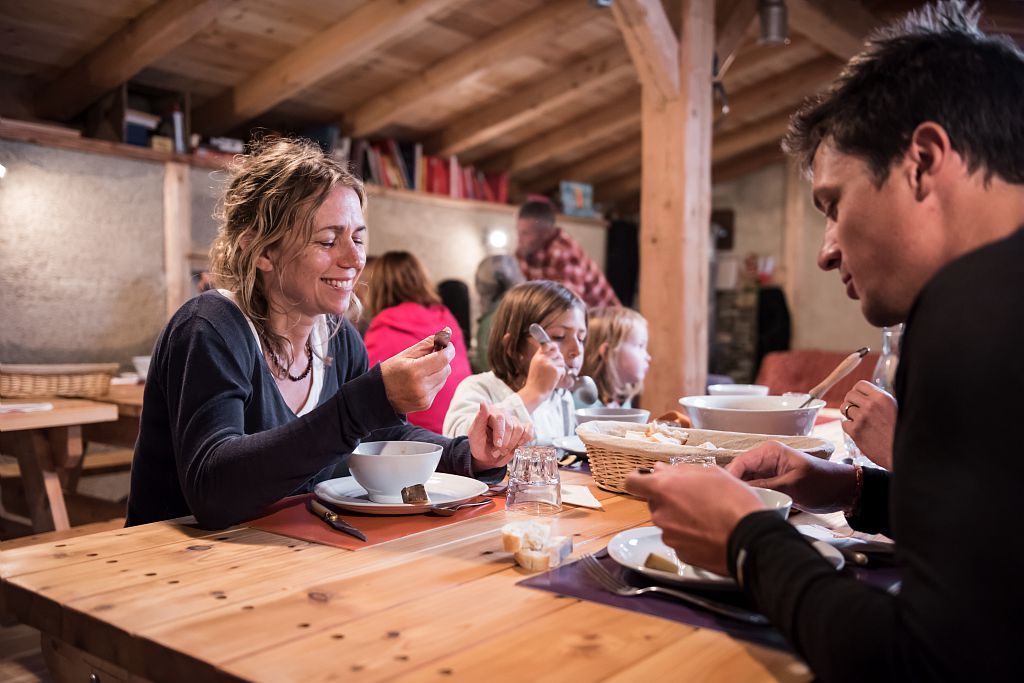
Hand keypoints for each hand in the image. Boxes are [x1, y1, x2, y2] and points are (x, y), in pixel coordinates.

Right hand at [379, 329, 454, 413]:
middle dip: (442, 360)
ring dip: (438, 371)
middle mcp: (421, 387)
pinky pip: (438, 388)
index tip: (446, 344)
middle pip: (446, 368)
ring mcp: (424, 398)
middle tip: (429, 357)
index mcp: (415, 371)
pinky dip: (433, 382)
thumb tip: (448, 331)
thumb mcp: (407, 353)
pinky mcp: (426, 404)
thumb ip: (429, 342)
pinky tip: (419, 382)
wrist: (378, 395)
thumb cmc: (392, 370)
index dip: (449, 349)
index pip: (444, 358)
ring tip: (421, 371)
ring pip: (444, 378)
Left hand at [467, 402, 532, 470]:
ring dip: (512, 444)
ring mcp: (514, 421)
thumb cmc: (479, 443)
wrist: (485, 455)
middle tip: (496, 452)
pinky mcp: (522, 428)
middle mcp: (504, 414)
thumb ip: (479, 418)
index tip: (497, 445)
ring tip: (503, 451)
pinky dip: (525, 440)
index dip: (500, 433)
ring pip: (520, 430)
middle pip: (511, 426)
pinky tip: (517, 445)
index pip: (500, 419)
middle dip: (505, 443)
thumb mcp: (474, 433)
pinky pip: (529, 431)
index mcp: (491, 412)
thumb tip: (483, 402)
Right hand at [517, 342, 565, 410]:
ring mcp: (548, 363)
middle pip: (557, 353)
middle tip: (555, 369)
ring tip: (553, 376)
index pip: (547, 345)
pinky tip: (555, 379)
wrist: (534, 392)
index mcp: (537, 357)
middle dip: (559, 360)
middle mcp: (542, 358)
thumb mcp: (535, 366)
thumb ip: (542, 358)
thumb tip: (554, 352)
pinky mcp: (554, 370)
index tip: (555, 350)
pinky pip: (563, 369)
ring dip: (560, 369)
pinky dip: (562, 375)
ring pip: (561, 361)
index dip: (553, 347)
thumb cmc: (535, 382)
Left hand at [625, 464, 763, 575]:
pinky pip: (679, 540)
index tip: (646, 480)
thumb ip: (680, 470)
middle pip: (654, 503)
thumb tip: (662, 470)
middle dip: (669, 499)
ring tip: (706, 516)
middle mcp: (661, 513)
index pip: (632, 482)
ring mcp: (669, 536)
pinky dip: (689, 536)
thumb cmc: (734, 503)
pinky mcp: (680, 554)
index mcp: (664, 489)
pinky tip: (707, 532)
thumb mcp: (711, 473)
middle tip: (693, 497)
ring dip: (680, 518)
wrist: (750, 539)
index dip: (639, 480)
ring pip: (667, 522)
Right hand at [726, 441, 857, 512]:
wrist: (842, 491)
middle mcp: (765, 460)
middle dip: (733, 486)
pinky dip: (751, 498)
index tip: (722, 492)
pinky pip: (755, 490)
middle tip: (726, 503)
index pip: (739, 462)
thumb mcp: (792, 485)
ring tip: (735, 506)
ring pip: (745, 483)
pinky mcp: (771, 484)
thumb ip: (765, 487)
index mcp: (769, 452)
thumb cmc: (823, 482)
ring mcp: (767, 473)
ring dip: (741, 494)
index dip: (729, 477)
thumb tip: (740, 491)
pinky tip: (748, 507)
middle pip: (739, 473)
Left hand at [841, 381, 896, 468]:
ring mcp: (861, 418)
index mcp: (882, 397)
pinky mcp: (855, 432)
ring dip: (849, 414)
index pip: (860, 385)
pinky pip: (844, 424)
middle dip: (851, 401)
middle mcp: (870, 405)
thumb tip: (868, 394)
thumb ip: (881, 400)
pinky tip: (860, 431)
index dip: (858, 391)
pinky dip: (850, 427)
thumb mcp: (896, 409)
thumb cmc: (902, 432)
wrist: (904, 453)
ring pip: (844, 408)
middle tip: (856, 409)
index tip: (859, 397)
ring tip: (859, 420)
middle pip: (849, 395)